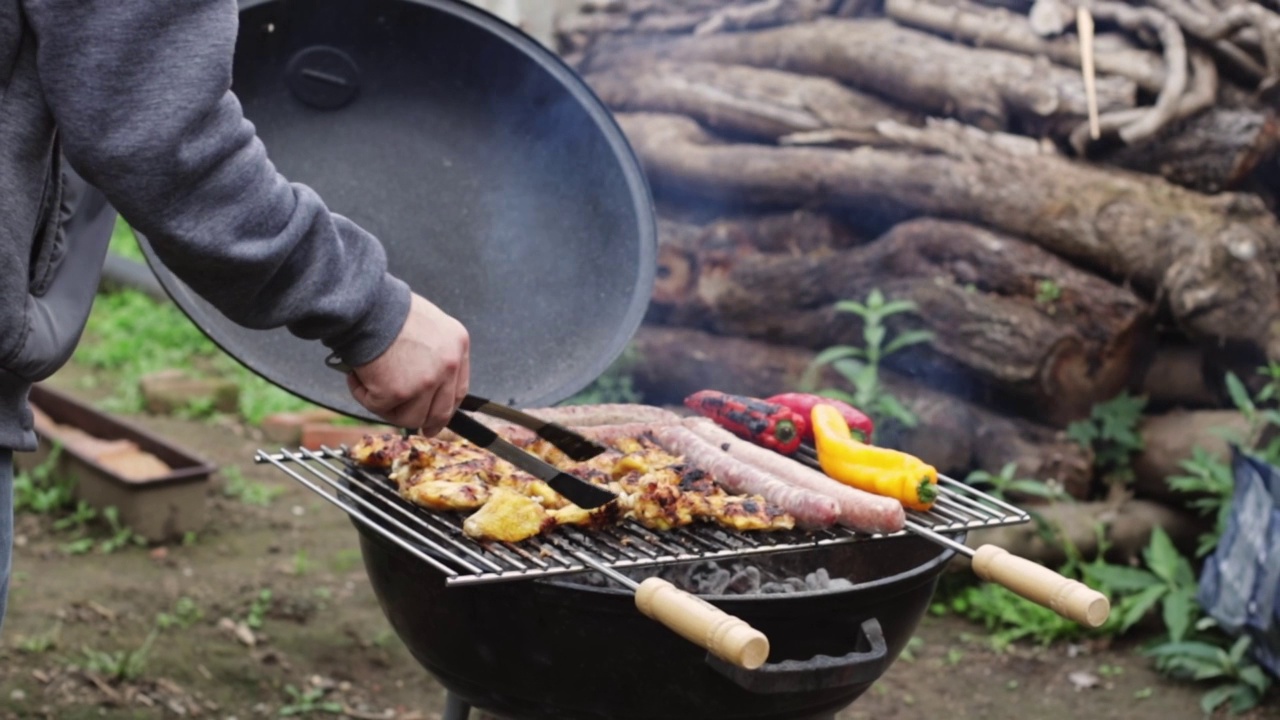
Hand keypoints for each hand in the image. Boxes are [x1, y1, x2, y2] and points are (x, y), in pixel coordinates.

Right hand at [346, 293, 469, 435]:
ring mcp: (425, 382)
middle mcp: (448, 366)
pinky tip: (356, 375)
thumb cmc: (388, 308)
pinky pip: (378, 408)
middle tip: (420, 430)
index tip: (437, 420)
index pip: (458, 390)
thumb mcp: (429, 324)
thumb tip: (422, 377)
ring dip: (389, 408)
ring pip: (410, 418)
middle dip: (428, 423)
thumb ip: (434, 351)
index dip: (446, 408)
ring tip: (372, 385)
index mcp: (457, 346)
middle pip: (441, 411)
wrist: (366, 304)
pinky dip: (363, 395)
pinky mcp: (397, 392)